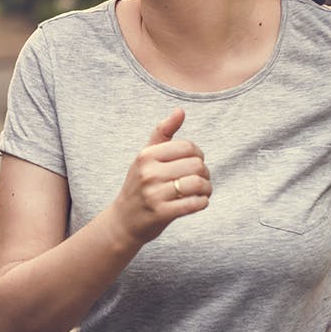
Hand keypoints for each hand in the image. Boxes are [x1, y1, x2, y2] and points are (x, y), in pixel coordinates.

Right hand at [111, 108, 210, 244]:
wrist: (123, 221)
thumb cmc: (139, 185)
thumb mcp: (145, 157)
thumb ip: (163, 132)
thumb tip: (180, 110)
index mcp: (145, 156)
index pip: (187, 146)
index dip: (198, 154)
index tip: (194, 162)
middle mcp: (148, 173)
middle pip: (196, 165)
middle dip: (204, 173)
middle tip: (200, 179)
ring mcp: (154, 194)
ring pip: (198, 184)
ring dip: (207, 188)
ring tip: (203, 191)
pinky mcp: (161, 213)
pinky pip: (195, 203)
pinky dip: (202, 202)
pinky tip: (199, 202)